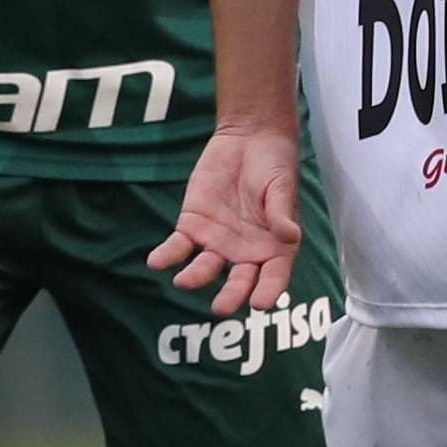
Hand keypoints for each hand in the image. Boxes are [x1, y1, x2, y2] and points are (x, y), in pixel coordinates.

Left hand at [147, 123, 302, 316]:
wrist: (249, 137)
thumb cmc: (275, 165)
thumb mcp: (282, 186)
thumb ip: (281, 212)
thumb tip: (290, 235)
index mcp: (274, 248)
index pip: (273, 277)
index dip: (268, 291)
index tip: (261, 304)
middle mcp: (245, 252)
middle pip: (237, 281)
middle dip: (230, 296)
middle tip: (220, 308)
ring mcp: (217, 242)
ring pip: (205, 267)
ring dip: (194, 277)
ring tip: (183, 281)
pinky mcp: (193, 225)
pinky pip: (178, 246)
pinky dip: (167, 255)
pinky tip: (156, 262)